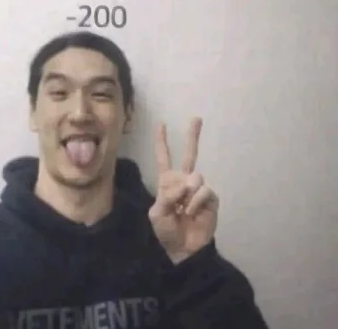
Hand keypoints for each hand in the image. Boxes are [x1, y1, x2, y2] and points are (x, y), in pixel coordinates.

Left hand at [148, 117, 218, 262]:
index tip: (162, 124)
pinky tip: (193, 213)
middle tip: (197, 118)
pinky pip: (204, 191)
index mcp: (167, 182)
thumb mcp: (157, 213)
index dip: (162, 142)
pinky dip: (196, 203)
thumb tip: (187, 183)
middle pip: (190, 154)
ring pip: (196, 177)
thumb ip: (167, 195)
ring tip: (184, 210)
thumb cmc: (166, 231)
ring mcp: (198, 189)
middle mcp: (183, 181)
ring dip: (188, 194)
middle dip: (192, 136)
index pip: (164, 158)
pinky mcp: (211, 198)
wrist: (183, 249)